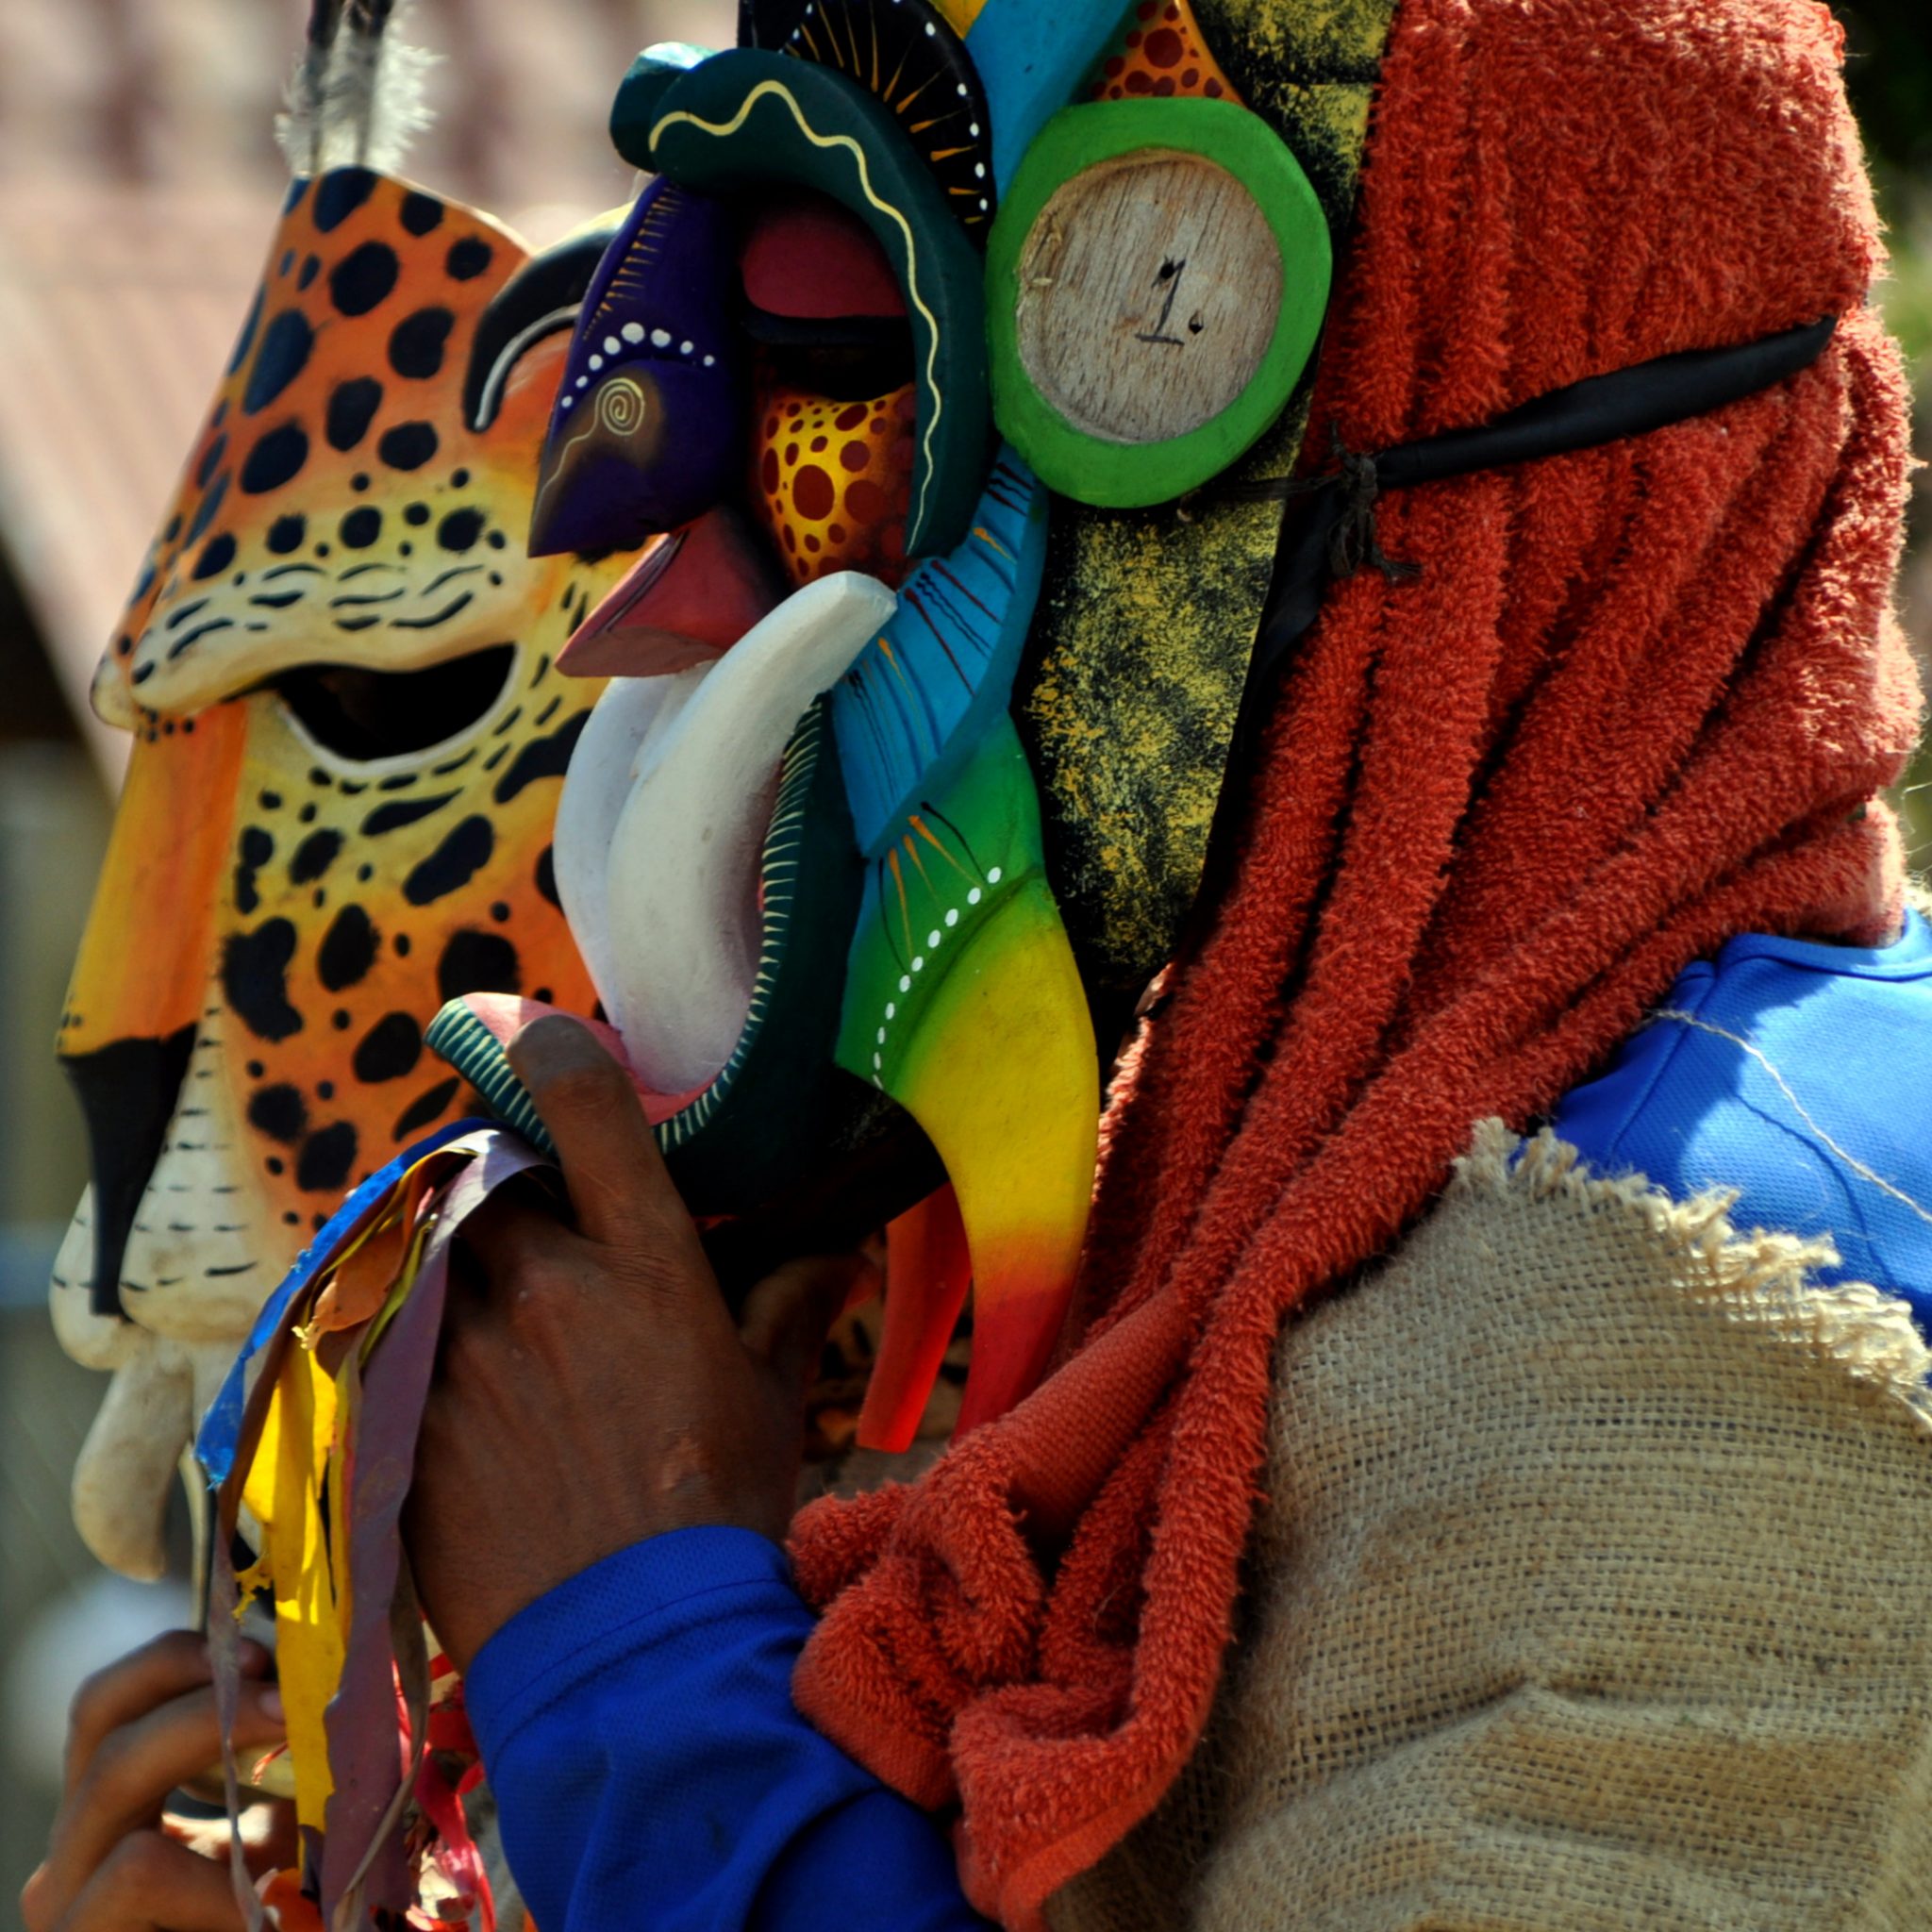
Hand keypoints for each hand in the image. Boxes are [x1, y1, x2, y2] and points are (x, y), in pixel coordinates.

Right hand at [21, 1631, 290, 1931]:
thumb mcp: (277, 1855)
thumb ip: (290, 1794)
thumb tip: (361, 1705)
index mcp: (120, 1809)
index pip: (116, 1699)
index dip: (181, 1656)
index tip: (266, 1646)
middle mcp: (76, 1846)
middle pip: (100, 1715)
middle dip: (202, 1685)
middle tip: (288, 1689)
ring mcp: (63, 1900)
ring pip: (111, 1779)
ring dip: (212, 1743)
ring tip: (297, 1741)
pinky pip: (132, 1873)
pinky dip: (211, 1870)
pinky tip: (266, 1900)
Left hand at [405, 1014, 874, 1672]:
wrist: (629, 1649)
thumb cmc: (716, 1510)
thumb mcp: (768, 1393)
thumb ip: (792, 1298)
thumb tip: (842, 1246)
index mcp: (643, 1266)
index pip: (585, 1110)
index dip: (547, 1045)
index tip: (521, 1027)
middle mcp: (543, 1288)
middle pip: (480, 1173)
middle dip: (490, 1174)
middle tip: (511, 1202)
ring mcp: (460, 1352)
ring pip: (424, 1250)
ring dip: (445, 1252)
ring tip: (473, 1293)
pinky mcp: (405, 1416)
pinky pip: (384, 1334)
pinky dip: (407, 1330)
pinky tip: (440, 1367)